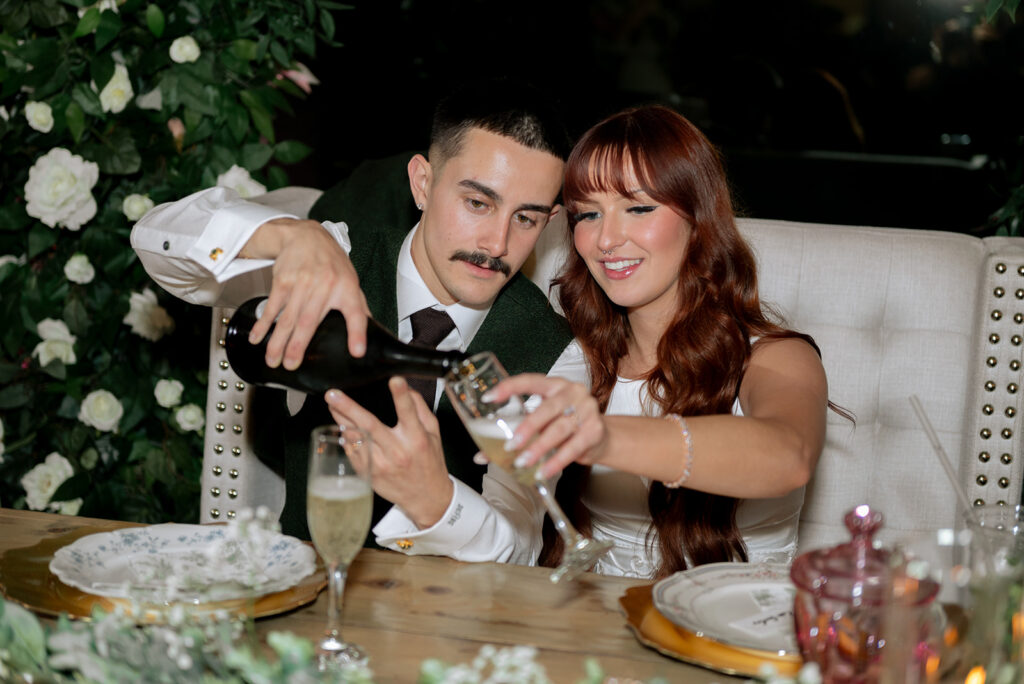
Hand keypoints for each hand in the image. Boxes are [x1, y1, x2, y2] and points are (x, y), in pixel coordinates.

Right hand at [242, 218, 369, 367]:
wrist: (306, 235)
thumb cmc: (331, 262)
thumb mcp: (350, 281)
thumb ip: (358, 309)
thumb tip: (365, 338)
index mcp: (347, 288)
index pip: (356, 313)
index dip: (357, 333)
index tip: (356, 351)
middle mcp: (325, 286)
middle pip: (310, 321)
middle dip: (298, 346)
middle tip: (291, 365)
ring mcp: (302, 283)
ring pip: (288, 317)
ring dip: (278, 341)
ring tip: (273, 360)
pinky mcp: (283, 280)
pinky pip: (272, 306)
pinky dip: (263, 323)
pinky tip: (257, 337)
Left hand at [324, 377, 453, 527]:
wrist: (426, 497)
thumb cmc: (430, 462)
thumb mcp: (434, 433)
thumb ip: (420, 408)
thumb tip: (406, 387)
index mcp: (416, 439)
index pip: (409, 413)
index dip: (402, 395)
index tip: (395, 380)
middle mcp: (398, 451)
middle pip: (369, 426)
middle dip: (349, 408)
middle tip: (332, 395)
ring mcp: (380, 465)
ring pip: (356, 438)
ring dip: (341, 420)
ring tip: (332, 405)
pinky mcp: (369, 474)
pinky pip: (352, 452)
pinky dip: (346, 438)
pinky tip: (342, 427)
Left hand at [484, 374, 605, 478]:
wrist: (601, 436)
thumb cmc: (566, 425)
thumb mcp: (543, 422)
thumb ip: (516, 433)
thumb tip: (482, 456)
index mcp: (554, 385)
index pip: (530, 380)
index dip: (509, 387)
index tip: (489, 398)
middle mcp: (572, 393)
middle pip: (548, 408)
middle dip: (527, 428)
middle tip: (511, 445)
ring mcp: (586, 410)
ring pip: (559, 430)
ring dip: (539, 448)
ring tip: (523, 462)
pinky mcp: (594, 431)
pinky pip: (572, 448)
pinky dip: (555, 462)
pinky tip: (543, 471)